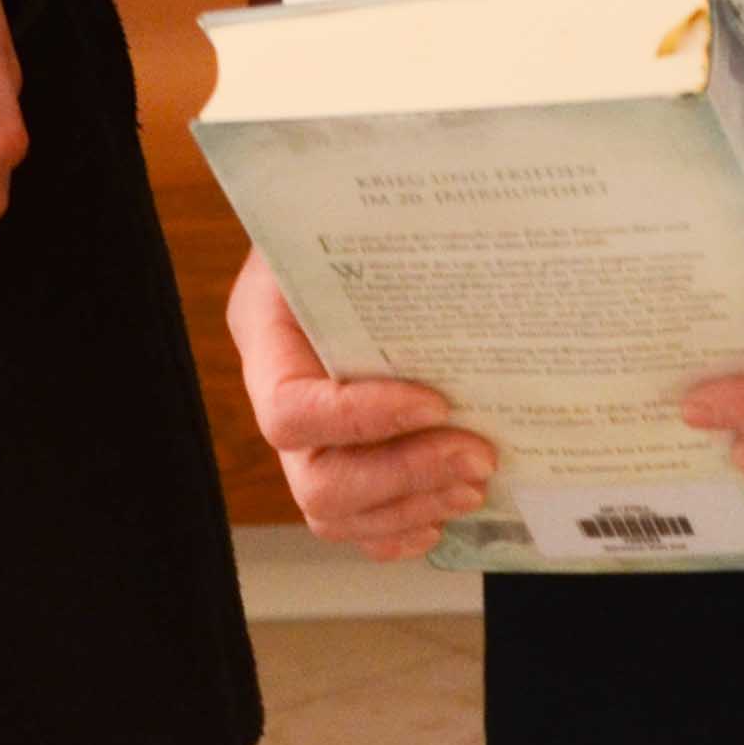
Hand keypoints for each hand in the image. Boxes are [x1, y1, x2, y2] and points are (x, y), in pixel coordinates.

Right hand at [224, 249, 495, 558]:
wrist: (340, 233)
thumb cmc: (346, 221)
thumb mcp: (345, 215)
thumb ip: (376, 236)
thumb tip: (444, 237)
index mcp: (266, 335)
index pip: (289, 409)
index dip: (359, 420)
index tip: (435, 402)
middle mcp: (277, 396)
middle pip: (315, 480)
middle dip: (404, 476)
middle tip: (478, 456)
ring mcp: (305, 439)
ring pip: (335, 513)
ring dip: (413, 506)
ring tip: (475, 481)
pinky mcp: (340, 459)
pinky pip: (356, 524)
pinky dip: (401, 529)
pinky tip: (444, 513)